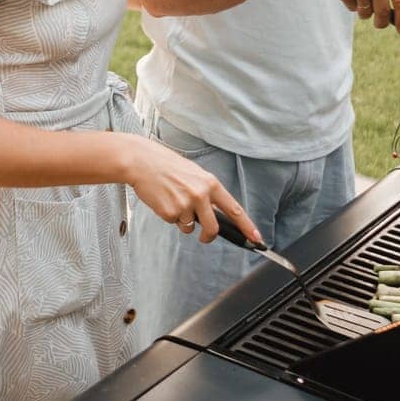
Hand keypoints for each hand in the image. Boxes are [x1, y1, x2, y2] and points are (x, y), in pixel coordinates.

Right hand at [118, 135, 261, 244]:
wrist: (142, 161)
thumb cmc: (167, 166)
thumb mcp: (193, 174)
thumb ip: (206, 192)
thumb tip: (214, 213)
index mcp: (210, 183)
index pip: (234, 209)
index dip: (247, 226)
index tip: (256, 239)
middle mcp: (201, 194)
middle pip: (213, 228)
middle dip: (208, 236)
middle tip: (204, 237)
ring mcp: (186, 204)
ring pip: (189, 227)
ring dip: (182, 220)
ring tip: (172, 200)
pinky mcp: (170, 212)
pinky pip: (174, 222)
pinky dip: (168, 215)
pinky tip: (162, 199)